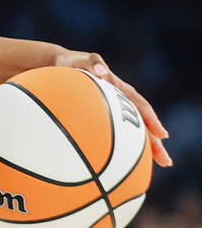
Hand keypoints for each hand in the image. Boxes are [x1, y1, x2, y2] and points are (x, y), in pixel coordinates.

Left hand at [53, 49, 171, 166]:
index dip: (152, 121)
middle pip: (141, 125)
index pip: (140, 106)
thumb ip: (93, 64)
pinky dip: (119, 147)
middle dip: (154, 143)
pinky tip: (120, 164)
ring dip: (142, 149)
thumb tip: (101, 71)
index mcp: (120, 89)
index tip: (162, 136)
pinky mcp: (102, 116)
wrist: (60, 68)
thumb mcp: (83, 61)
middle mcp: (121, 102)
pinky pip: (113, 134)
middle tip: (166, 161)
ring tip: (154, 166)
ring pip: (130, 132)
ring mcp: (112, 110)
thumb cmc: (72, 63)